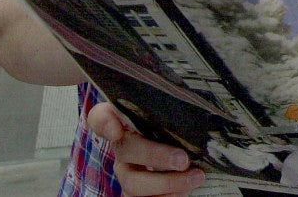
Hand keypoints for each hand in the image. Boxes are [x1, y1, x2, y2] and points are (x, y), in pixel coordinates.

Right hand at [88, 102, 205, 195]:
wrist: (183, 155)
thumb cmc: (176, 130)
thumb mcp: (173, 116)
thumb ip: (168, 108)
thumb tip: (178, 111)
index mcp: (127, 123)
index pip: (101, 116)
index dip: (105, 122)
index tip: (117, 130)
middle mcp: (122, 149)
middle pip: (126, 150)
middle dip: (156, 156)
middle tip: (184, 160)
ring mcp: (127, 173)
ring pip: (133, 183)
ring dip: (167, 183)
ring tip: (196, 177)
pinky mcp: (136, 194)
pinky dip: (167, 196)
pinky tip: (185, 191)